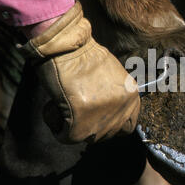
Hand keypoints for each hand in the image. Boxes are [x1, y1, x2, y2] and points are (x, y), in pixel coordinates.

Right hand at [21, 1, 139, 143]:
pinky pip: (64, 136)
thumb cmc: (84, 56)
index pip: (129, 125)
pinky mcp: (80, 126)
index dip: (112, 124)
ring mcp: (102, 120)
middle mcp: (121, 110)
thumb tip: (106, 111)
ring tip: (64, 102)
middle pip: (107, 134)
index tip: (98, 118)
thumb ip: (114, 96)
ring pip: (86, 137)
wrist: (67, 47)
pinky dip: (55, 123)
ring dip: (73, 124)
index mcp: (131, 96)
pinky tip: (53, 105)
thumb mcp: (113, 75)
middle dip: (91, 125)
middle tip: (76, 108)